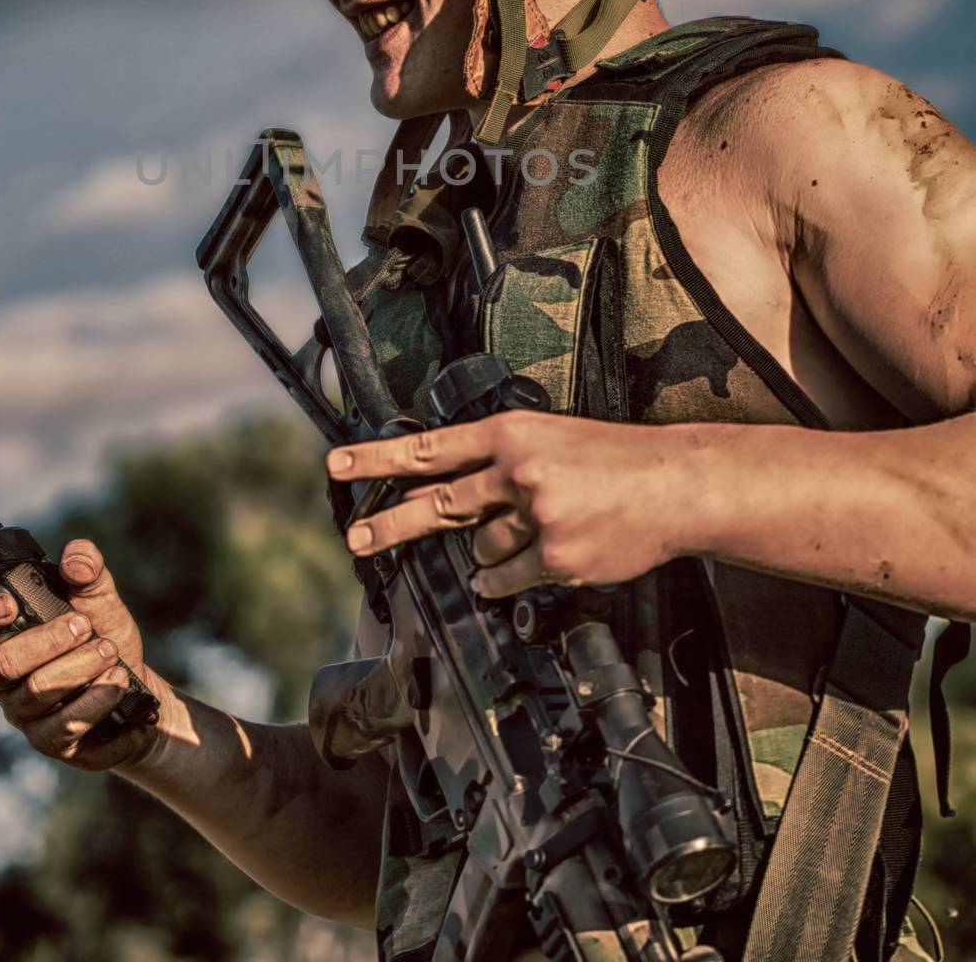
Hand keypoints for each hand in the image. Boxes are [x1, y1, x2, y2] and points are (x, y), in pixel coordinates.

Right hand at [0, 538, 165, 771]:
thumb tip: (76, 560)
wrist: (133, 687)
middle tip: (90, 631)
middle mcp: (4, 678)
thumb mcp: (101, 598)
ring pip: (39, 695)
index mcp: (6, 635)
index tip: (10, 606)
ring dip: (82, 672)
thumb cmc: (103, 636)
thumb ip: (88, 570)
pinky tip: (119, 690)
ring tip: (114, 661)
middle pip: (6, 663)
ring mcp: (24, 714)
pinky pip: (65, 732)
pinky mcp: (50, 743)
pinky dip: (99, 706)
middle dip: (52, 643)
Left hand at [326, 412, 695, 594]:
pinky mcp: (557, 558)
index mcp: (511, 433)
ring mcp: (537, 516)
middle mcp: (517, 471)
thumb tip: (443, 493)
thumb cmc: (612, 459)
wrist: (675, 484)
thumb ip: (497, 461)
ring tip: (530, 532)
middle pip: (438, 503)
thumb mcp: (549, 438)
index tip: (337, 464)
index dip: (378, 458)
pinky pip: (506, 578)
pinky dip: (501, 579)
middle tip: (356, 540)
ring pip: (479, 546)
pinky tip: (510, 573)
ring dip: (488, 549)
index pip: (430, 447)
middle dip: (392, 524)